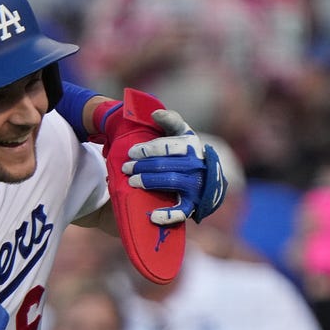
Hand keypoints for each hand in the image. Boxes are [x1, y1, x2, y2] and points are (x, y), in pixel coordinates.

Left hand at [121, 109, 226, 224]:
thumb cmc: (183, 150)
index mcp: (190, 144)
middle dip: (142, 165)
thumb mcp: (180, 132)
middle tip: (126, 168)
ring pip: (171, 181)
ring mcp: (195, 185)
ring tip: (132, 181)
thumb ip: (170, 120)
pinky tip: (152, 216)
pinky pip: (182, 211)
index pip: (168, 145)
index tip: (131, 152)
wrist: (203, 175)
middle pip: (166, 164)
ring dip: (149, 181)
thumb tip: (155, 114)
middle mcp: (195, 164)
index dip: (147, 149)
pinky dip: (168, 215)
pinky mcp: (193, 204)